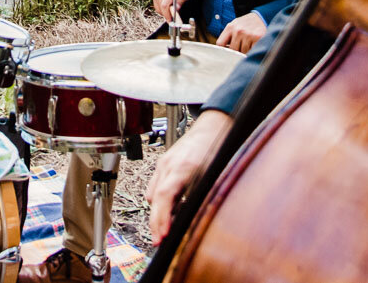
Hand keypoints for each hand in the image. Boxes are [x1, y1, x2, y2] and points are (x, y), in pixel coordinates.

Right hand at [147, 110, 230, 240]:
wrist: (211, 127)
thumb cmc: (215, 149)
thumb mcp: (211, 175)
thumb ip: (199, 195)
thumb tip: (191, 218)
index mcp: (182, 167)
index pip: (164, 195)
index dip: (161, 217)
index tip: (163, 234)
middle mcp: (168, 165)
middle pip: (153, 198)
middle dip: (155, 222)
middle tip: (159, 240)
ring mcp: (163, 163)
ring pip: (151, 193)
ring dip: (156, 211)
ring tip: (165, 227)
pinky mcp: (163, 164)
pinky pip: (155, 186)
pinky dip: (159, 200)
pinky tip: (169, 208)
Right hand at [152, 0, 191, 21]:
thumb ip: (181, 1)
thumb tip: (176, 9)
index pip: (165, 5)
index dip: (167, 15)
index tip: (171, 21)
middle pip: (160, 8)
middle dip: (166, 15)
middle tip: (173, 19)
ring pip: (158, 8)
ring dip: (164, 13)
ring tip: (172, 11)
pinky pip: (157, 6)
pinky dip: (161, 10)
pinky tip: (168, 8)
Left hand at [216, 12, 265, 52]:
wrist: (261, 17)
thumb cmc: (245, 24)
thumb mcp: (234, 25)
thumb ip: (228, 36)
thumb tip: (222, 50)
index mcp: (230, 27)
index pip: (220, 43)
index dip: (223, 49)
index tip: (226, 51)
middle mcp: (238, 30)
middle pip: (233, 50)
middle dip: (237, 50)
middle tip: (241, 46)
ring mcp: (248, 34)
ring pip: (243, 52)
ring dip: (245, 50)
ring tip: (248, 43)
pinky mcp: (257, 38)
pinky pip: (252, 51)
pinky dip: (253, 50)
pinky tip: (254, 43)